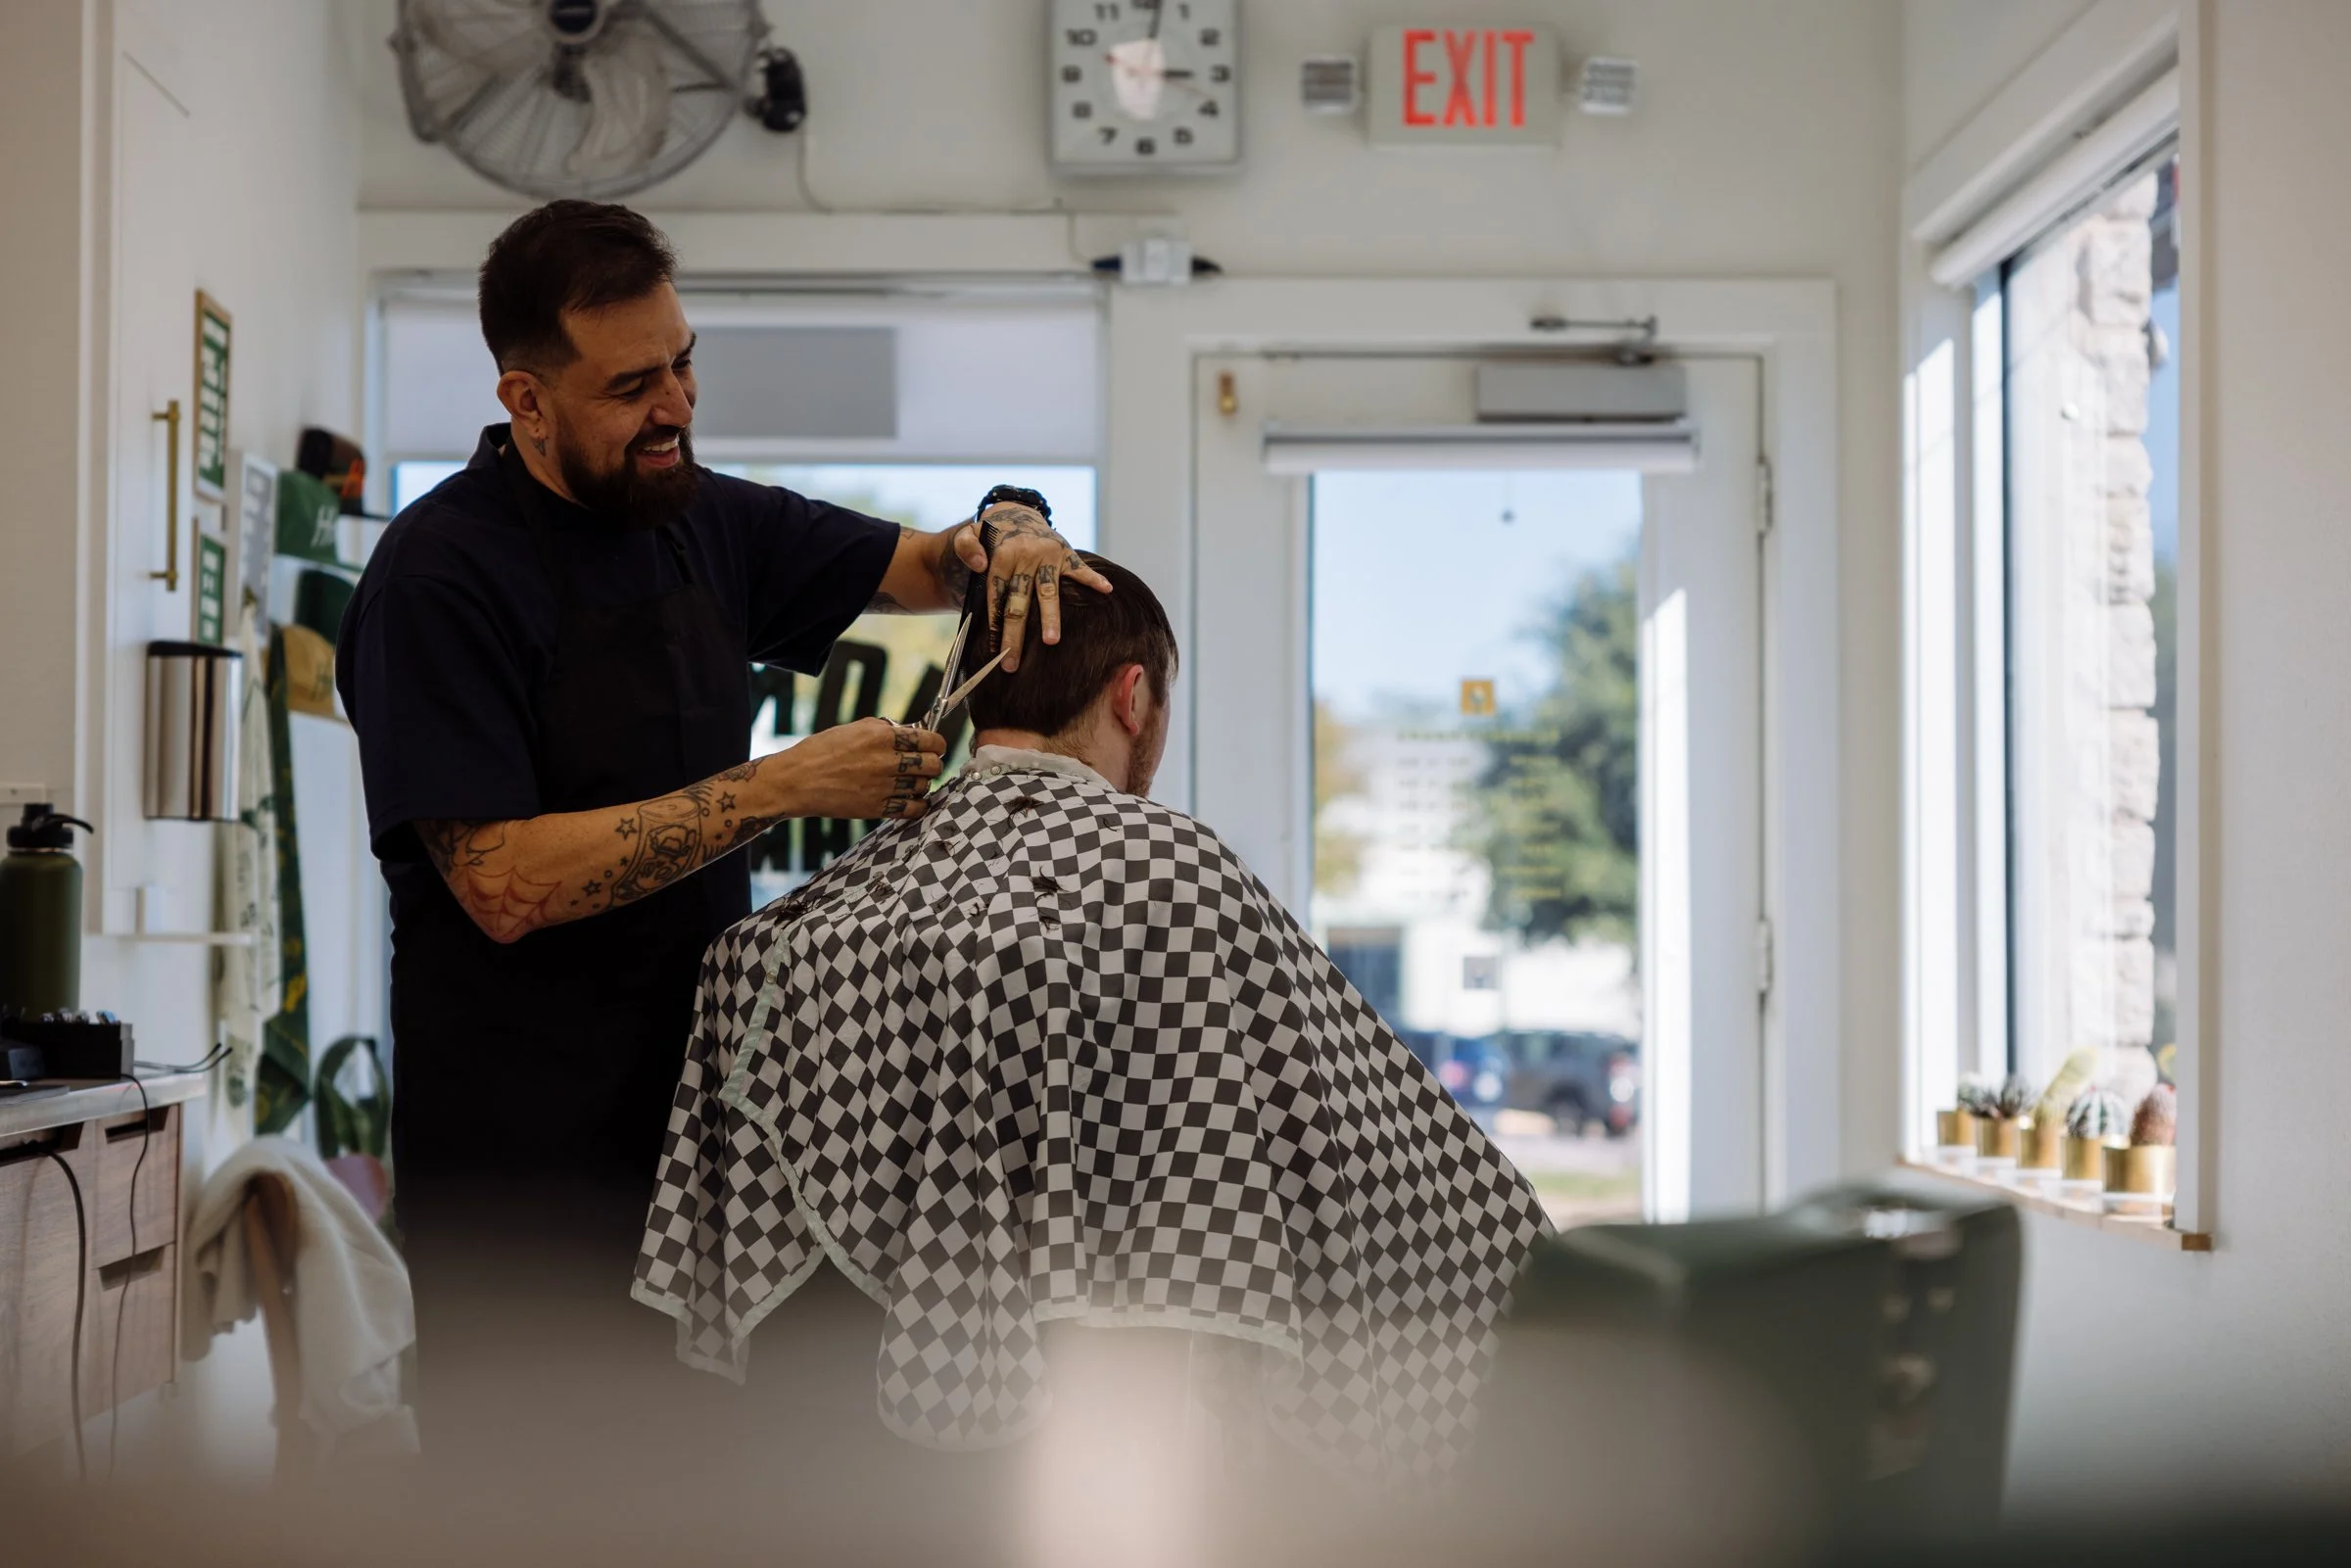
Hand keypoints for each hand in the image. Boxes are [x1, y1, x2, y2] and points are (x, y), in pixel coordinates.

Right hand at [773, 717, 945, 819]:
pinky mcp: (877, 808)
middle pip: (933, 765)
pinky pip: (913, 809)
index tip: (935, 746)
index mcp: (882, 737)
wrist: (796, 781)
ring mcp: (883, 787)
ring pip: (924, 787)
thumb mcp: (854, 729)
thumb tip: (908, 731)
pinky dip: (918, 805)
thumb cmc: (820, 752)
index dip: (937, 743)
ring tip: (912, 781)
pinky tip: (912, 800)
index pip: (930, 740)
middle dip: (933, 763)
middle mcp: (886, 761)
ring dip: (922, 784)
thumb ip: (884, 730)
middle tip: (925, 764)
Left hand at [967, 503, 1113, 670]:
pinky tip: (1105, 591)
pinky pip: (1079, 567)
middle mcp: (1024, 557)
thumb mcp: (969, 534)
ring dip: (1050, 617)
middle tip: (1012, 661)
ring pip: (1048, 591)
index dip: (994, 625)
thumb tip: (980, 565)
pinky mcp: (1065, 552)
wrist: (1018, 512)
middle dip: (1015, 634)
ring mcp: (1047, 555)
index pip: (996, 597)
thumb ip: (965, 547)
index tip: (995, 651)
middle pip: (1019, 602)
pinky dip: (1093, 578)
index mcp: (1000, 557)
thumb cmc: (993, 534)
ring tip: (1051, 641)